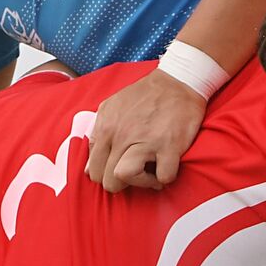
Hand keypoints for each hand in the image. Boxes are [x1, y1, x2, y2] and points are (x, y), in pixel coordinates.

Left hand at [86, 69, 205, 192]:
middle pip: (108, 181)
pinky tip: (168, 164)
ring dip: (142, 182)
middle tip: (138, 171)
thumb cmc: (144, 96)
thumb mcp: (111, 108)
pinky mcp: (169, 145)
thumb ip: (98, 136)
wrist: (177, 82)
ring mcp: (145, 141)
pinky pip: (163, 177)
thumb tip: (88, 169)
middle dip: (123, 183)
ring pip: (125, 179)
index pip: (94, 171)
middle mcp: (121, 135)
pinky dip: (166, 177)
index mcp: (106, 128)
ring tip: (152, 172)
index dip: (108, 175)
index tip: (122, 168)